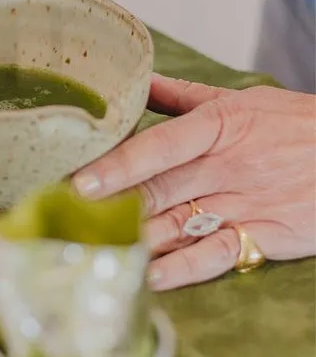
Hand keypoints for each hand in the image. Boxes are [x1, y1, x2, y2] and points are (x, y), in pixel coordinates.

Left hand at [72, 73, 315, 290]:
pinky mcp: (264, 236)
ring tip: (91, 249)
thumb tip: (138, 81)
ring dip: (132, 240)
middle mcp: (227, 166)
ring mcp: (246, 203)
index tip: (76, 181)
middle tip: (64, 219)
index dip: (117, 165)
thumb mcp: (243, 101)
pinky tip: (146, 276)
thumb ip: (184, 97)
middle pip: (157, 190)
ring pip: (177, 225)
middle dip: (108, 206)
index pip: (159, 146)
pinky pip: (215, 255)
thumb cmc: (295, 125)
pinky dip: (180, 269)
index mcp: (220, 127)